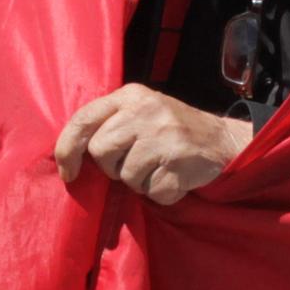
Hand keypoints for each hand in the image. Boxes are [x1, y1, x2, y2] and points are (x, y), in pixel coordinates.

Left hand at [52, 83, 247, 205]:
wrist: (222, 141)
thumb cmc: (171, 130)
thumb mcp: (140, 111)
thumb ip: (109, 123)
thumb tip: (69, 154)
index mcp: (130, 96)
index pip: (83, 119)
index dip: (67, 149)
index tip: (68, 172)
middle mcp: (145, 111)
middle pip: (100, 151)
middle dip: (113, 167)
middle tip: (135, 162)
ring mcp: (164, 136)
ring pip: (126, 176)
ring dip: (140, 182)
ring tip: (159, 167)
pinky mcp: (178, 162)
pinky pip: (153, 192)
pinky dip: (162, 193)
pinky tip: (175, 176)